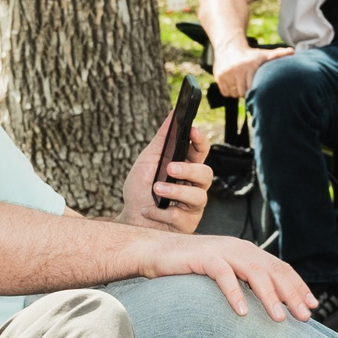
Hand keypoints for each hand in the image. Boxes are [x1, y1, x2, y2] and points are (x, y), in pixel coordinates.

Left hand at [121, 117, 211, 231]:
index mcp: (186, 166)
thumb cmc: (140, 190)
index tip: (191, 130)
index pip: (201, 150)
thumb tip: (172, 114)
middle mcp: (194, 185)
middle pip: (206, 173)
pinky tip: (149, 210)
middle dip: (188, 170)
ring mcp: (193, 205)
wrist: (130, 220)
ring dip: (174, 192)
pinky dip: (161, 212)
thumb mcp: (147, 160)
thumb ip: (162, 139)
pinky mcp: (188, 224)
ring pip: (198, 196)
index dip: (200, 139)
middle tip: (170, 168)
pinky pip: (182, 216)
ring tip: (156, 190)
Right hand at [140, 231, 316, 321]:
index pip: (280, 268)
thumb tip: (267, 304)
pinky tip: (242, 312)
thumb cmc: (189, 268)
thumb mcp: (223, 273)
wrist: (154, 252)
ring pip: (254, 272)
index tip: (313, 306)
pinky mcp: (203, 256)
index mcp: (247, 251)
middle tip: (305, 317)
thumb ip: (243, 282)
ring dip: (269, 296)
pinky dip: (235, 293)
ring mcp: (222, 250)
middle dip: (292, 294)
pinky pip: (223, 275)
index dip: (299, 286)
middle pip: (273, 270)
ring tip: (280, 318)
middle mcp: (239, 248)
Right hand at [213, 43, 290, 100]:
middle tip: (246, 84)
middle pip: (242, 92)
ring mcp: (226, 74)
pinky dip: (228, 91)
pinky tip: (232, 83)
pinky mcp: (218, 76)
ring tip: (239, 83)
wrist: (229, 46)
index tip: (253, 84)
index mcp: (248, 66)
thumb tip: (292, 51)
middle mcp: (236, 70)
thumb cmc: (249, 54)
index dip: (253, 89)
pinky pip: (224, 92)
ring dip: (236, 92)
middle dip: (244, 91)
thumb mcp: (263, 54)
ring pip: (233, 94)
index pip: (251, 88)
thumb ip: (278, 54)